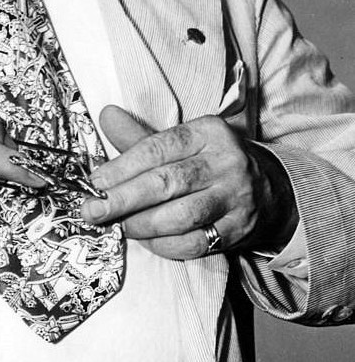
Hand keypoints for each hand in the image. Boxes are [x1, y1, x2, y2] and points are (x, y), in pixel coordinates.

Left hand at [80, 105, 298, 259]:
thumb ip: (139, 136)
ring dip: (142, 225)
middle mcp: (225, 162)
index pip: (159, 148)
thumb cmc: (208, 163)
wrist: (267, 191)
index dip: (123, 166)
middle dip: (124, 199)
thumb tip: (105, 116)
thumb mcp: (181, 141)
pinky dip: (165, 245)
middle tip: (94, 211)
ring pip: (181, 215)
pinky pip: (195, 242)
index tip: (96, 182)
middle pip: (167, 183)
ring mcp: (235, 197)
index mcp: (208, 132)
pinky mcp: (238, 229)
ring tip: (118, 226)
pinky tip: (147, 241)